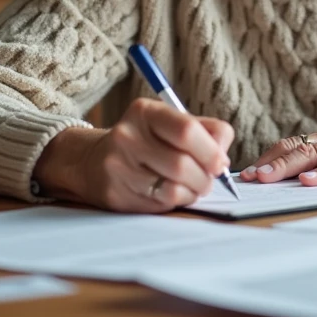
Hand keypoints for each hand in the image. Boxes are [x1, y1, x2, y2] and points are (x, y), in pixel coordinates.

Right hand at [35, 98, 232, 212]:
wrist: (93, 161)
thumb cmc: (147, 141)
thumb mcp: (172, 123)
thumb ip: (206, 132)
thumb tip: (223, 158)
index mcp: (145, 112)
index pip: (186, 130)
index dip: (211, 150)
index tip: (220, 162)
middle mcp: (128, 136)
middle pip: (183, 164)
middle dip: (205, 177)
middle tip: (209, 178)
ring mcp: (119, 167)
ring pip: (173, 189)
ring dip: (193, 192)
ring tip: (193, 186)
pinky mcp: (116, 194)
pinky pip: (160, 204)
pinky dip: (177, 201)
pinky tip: (173, 192)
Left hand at [239, 117, 316, 186]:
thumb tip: (303, 185)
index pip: (294, 144)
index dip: (270, 156)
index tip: (247, 172)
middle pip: (297, 146)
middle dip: (269, 162)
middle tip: (246, 177)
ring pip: (313, 152)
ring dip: (286, 167)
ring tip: (265, 178)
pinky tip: (309, 182)